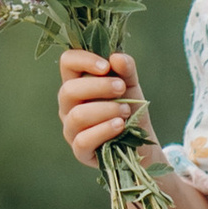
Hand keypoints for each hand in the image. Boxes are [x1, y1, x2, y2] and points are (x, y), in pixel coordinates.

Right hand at [58, 50, 146, 169]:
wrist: (140, 141)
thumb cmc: (128, 108)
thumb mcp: (130, 85)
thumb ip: (126, 69)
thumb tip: (116, 57)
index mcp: (76, 82)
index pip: (67, 62)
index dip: (84, 60)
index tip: (106, 66)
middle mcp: (68, 105)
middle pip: (69, 90)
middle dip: (99, 87)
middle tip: (121, 88)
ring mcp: (71, 129)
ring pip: (77, 115)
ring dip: (105, 110)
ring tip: (126, 111)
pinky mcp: (80, 151)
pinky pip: (83, 140)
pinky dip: (104, 130)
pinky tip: (120, 125)